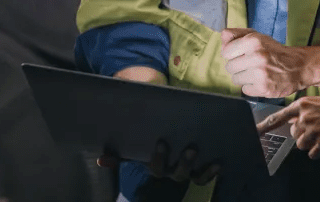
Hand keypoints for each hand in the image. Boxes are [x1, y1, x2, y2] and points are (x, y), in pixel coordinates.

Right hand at [95, 140, 220, 185]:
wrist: (168, 158)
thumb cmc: (153, 150)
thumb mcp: (136, 153)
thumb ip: (120, 156)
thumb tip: (101, 160)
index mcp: (157, 168)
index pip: (157, 167)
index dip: (160, 158)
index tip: (162, 142)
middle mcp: (172, 173)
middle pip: (178, 172)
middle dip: (184, 162)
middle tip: (191, 148)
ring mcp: (186, 173)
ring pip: (192, 175)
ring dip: (199, 167)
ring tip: (203, 153)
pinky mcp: (199, 172)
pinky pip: (205, 177)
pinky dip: (211, 172)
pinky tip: (218, 164)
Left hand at [221, 28, 312, 97]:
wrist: (299, 66)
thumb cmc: (275, 51)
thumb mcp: (258, 37)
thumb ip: (238, 35)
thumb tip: (222, 37)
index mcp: (253, 41)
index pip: (226, 51)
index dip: (233, 53)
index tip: (241, 54)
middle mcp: (256, 56)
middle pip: (229, 67)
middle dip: (238, 66)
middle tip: (250, 64)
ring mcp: (260, 74)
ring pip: (235, 79)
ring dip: (244, 77)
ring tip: (256, 73)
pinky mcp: (263, 88)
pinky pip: (244, 90)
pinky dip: (251, 87)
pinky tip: (261, 80)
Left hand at [256, 94, 319, 159]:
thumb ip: (306, 112)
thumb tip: (294, 123)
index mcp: (304, 104)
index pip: (279, 117)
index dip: (264, 126)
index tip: (255, 133)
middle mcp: (306, 116)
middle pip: (294, 134)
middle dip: (304, 134)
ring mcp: (313, 130)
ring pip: (301, 145)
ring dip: (312, 143)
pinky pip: (313, 153)